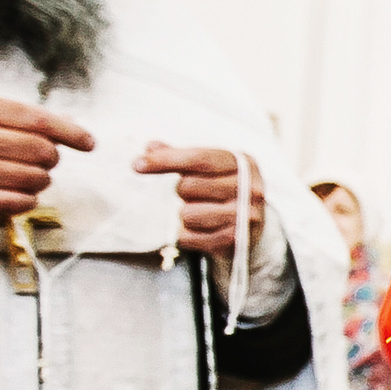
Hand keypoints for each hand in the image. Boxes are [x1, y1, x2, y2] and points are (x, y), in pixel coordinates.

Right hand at [0, 89, 94, 217]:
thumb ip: (2, 112)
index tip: (87, 141)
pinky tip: (17, 194)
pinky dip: (26, 200)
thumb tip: (57, 122)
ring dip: (39, 179)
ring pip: (34, 179)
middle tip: (43, 159)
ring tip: (24, 174)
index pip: (37, 119)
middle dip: (51, 157)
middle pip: (42, 151)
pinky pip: (16, 204)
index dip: (70, 131)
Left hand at [135, 142, 262, 261]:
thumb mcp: (210, 168)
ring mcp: (244, 216)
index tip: (138, 164)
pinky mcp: (234, 241)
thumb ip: (181, 156)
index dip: (166, 160)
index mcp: (243, 164)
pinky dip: (188, 235)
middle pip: (190, 186)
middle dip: (184, 192)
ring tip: (202, 214)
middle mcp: (250, 189)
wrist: (252, 227)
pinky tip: (202, 231)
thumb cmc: (225, 191)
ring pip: (188, 214)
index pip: (200, 159)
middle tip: (196, 196)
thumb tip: (150, 147)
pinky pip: (189, 237)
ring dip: (186, 216)